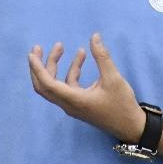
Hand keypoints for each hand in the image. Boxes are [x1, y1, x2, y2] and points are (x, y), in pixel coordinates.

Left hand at [27, 32, 145, 142]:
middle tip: (38, 48)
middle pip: (45, 86)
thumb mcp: (113, 78)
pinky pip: (68, 86)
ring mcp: (73, 105)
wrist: (130, 126)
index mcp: (73, 100)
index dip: (37, 69)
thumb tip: (94, 37)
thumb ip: (102, 57)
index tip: (32, 54)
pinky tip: (81, 57)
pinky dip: (71, 71)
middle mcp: (69, 104)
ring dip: (56, 66)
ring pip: (55, 85)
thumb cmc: (122, 105)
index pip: (47, 84)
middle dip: (40, 66)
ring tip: (61, 46)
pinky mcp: (79, 103)